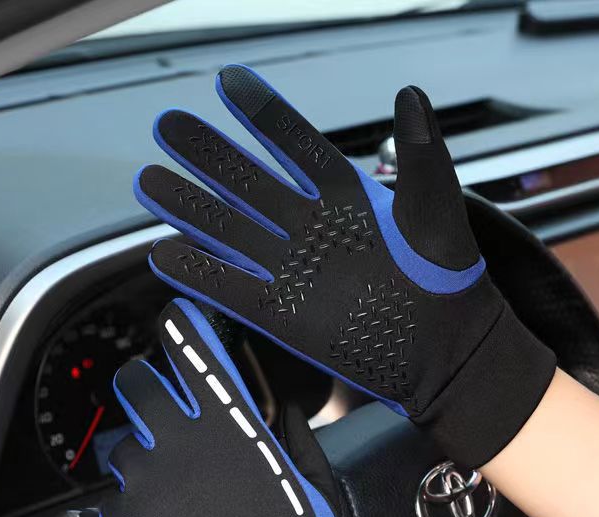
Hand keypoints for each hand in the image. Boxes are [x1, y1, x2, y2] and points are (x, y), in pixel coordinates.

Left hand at [99, 298, 391, 516]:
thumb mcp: (310, 476)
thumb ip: (286, 430)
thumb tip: (273, 407)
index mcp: (230, 421)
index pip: (192, 349)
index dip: (181, 328)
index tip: (175, 322)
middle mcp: (181, 439)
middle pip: (134, 383)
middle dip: (144, 385)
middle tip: (158, 404)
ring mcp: (146, 482)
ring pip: (122, 446)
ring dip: (142, 456)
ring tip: (172, 487)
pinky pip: (115, 500)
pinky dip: (136, 508)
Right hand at [134, 65, 554, 466]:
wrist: (445, 352)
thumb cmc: (449, 282)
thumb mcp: (438, 212)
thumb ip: (421, 158)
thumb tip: (410, 95)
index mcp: (348, 200)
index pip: (298, 147)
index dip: (264, 116)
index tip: (229, 82)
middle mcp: (313, 231)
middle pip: (249, 185)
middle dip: (208, 156)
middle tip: (167, 126)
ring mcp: (295, 272)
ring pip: (232, 232)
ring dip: (191, 208)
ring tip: (149, 180)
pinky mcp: (285, 315)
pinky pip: (232, 289)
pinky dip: (199, 273)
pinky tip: (165, 254)